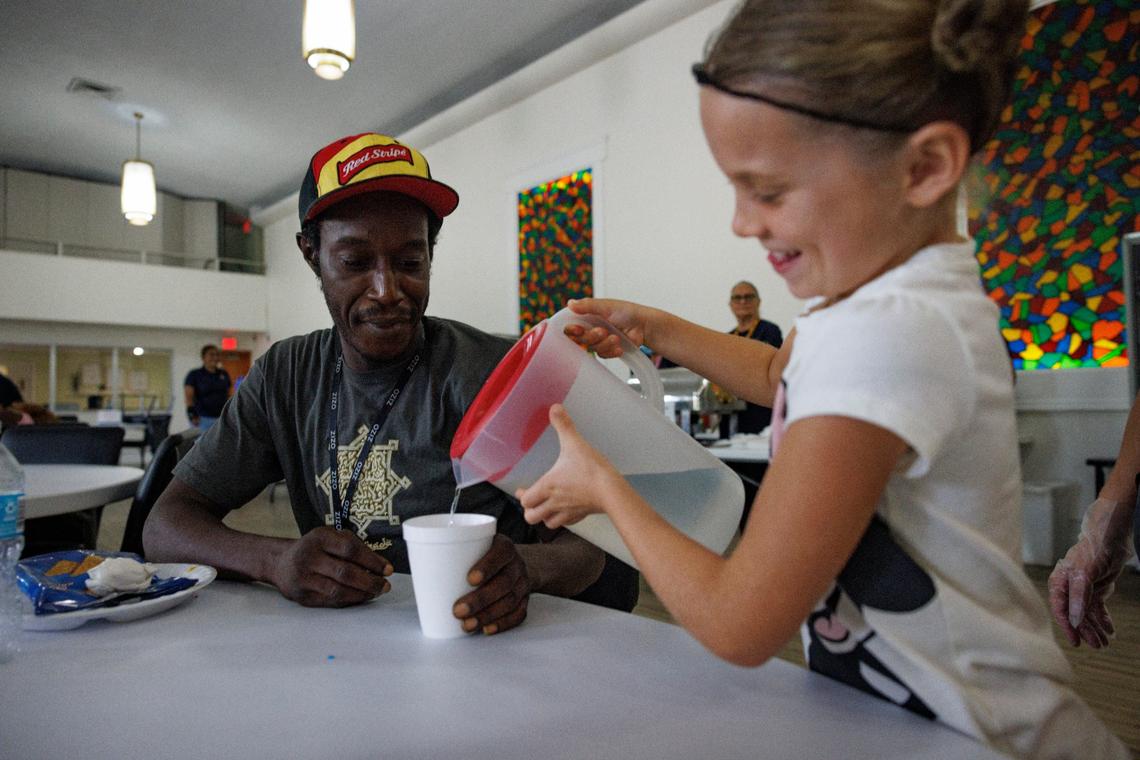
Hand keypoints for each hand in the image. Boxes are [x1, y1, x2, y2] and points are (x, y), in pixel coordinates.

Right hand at [269, 526, 392, 607]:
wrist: (281, 562)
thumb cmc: (314, 548)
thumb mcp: (332, 536)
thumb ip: (355, 546)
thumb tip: (381, 565)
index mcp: (319, 538)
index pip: (350, 550)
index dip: (372, 561)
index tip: (388, 569)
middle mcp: (308, 557)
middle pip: (345, 573)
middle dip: (370, 581)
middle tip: (385, 585)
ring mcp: (303, 578)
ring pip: (338, 591)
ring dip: (362, 594)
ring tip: (375, 592)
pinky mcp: (302, 596)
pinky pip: (330, 602)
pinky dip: (349, 601)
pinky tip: (360, 597)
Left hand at [452, 534, 531, 634]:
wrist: (513, 563)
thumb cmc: (484, 555)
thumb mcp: (475, 545)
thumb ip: (456, 552)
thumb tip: (420, 562)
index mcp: (504, 547)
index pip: (500, 553)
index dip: (487, 566)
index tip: (469, 579)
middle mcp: (516, 564)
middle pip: (504, 583)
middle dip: (481, 599)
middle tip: (458, 611)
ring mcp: (522, 583)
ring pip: (510, 601)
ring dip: (488, 615)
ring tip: (467, 625)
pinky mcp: (524, 600)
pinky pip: (518, 614)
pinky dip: (503, 623)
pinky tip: (487, 629)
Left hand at [517, 404, 621, 529]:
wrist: (612, 490)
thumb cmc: (591, 469)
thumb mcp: (574, 443)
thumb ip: (564, 425)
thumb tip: (555, 407)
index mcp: (548, 486)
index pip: (526, 500)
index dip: (522, 496)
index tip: (521, 491)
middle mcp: (554, 502)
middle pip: (532, 517)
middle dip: (530, 510)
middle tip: (532, 500)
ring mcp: (568, 511)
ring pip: (548, 524)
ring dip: (544, 517)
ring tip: (546, 507)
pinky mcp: (581, 515)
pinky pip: (566, 523)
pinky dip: (562, 518)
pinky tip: (566, 509)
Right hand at [562, 298, 657, 358]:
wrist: (644, 326)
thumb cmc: (627, 312)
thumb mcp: (606, 306)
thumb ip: (587, 306)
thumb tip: (570, 304)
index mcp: (587, 316)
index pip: (570, 326)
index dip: (571, 330)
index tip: (577, 329)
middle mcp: (590, 328)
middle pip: (579, 339)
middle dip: (591, 336)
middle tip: (603, 331)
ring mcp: (598, 340)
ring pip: (592, 348)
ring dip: (604, 343)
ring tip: (616, 337)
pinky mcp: (607, 349)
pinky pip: (602, 354)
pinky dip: (611, 350)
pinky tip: (619, 346)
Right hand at [1048, 497, 1134, 647]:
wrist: (1109, 536)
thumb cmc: (1092, 551)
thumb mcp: (1084, 575)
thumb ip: (1079, 597)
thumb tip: (1074, 620)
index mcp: (1060, 583)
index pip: (1060, 609)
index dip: (1067, 627)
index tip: (1076, 642)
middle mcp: (1069, 588)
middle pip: (1075, 614)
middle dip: (1086, 631)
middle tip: (1098, 645)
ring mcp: (1083, 589)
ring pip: (1088, 614)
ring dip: (1096, 628)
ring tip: (1105, 642)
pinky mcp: (1096, 588)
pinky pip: (1098, 607)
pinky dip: (1104, 619)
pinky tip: (1109, 629)